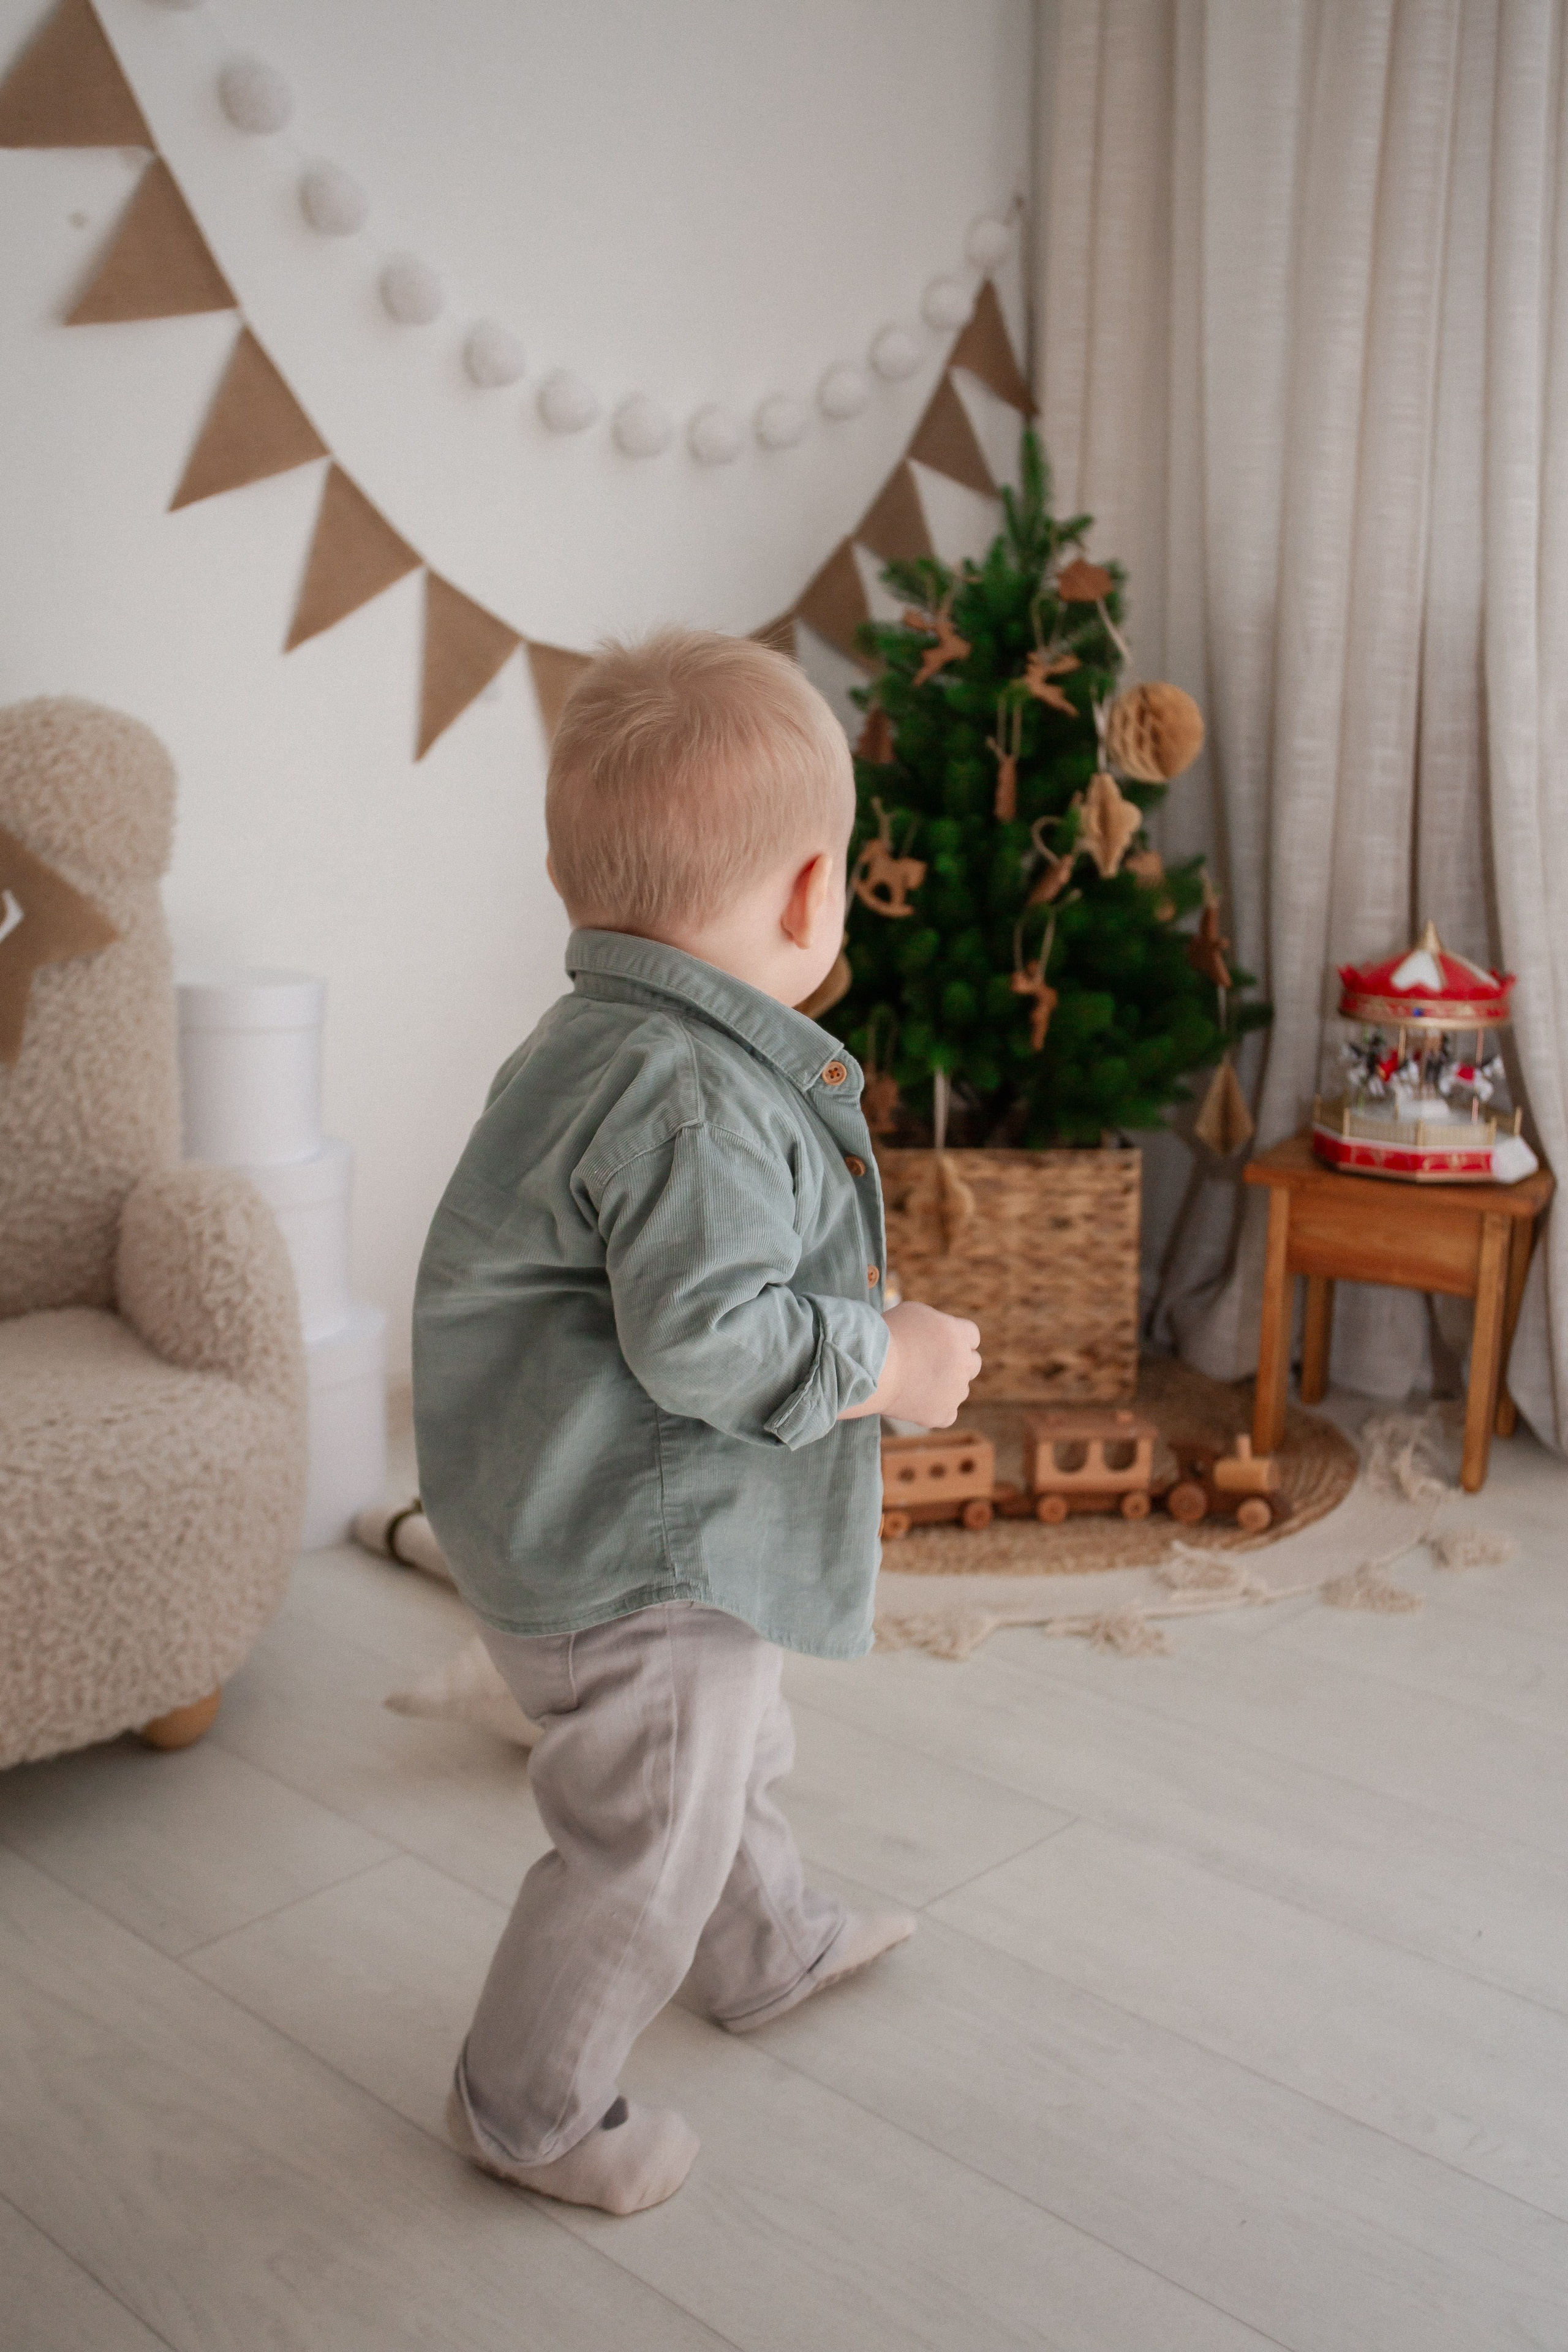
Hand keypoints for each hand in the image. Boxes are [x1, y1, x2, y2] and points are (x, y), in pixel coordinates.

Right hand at [840, 1300, 981, 1428]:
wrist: (874, 1369)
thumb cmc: (885, 1336)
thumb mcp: (912, 1313)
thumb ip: (933, 1322)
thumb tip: (934, 1331)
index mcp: (958, 1334)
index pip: (972, 1336)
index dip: (955, 1339)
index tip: (939, 1344)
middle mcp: (964, 1362)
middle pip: (972, 1364)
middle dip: (957, 1363)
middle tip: (931, 1364)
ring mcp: (956, 1391)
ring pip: (960, 1390)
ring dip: (946, 1387)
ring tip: (916, 1383)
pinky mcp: (943, 1414)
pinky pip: (948, 1414)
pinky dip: (935, 1410)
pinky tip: (917, 1403)